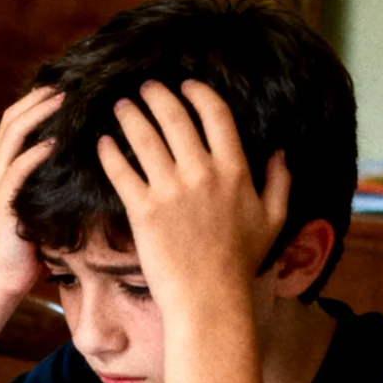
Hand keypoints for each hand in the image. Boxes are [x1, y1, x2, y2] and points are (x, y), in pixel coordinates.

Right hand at [0, 87, 61, 297]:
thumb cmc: (26, 245)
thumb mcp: (41, 203)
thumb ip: (53, 180)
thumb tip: (91, 162)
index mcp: (2, 166)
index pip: (16, 119)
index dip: (38, 98)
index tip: (68, 85)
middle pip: (13, 117)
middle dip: (40, 97)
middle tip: (70, 82)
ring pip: (13, 133)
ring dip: (39, 113)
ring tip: (64, 99)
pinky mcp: (3, 199)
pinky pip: (19, 167)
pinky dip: (36, 150)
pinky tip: (56, 140)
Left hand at [97, 80, 288, 312]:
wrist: (209, 298)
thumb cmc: (240, 261)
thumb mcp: (273, 219)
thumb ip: (279, 182)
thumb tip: (280, 152)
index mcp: (236, 171)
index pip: (216, 115)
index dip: (198, 94)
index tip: (185, 84)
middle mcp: (203, 174)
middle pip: (175, 118)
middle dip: (156, 96)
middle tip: (143, 87)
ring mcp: (171, 191)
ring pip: (144, 138)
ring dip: (130, 116)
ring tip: (119, 106)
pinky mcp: (143, 211)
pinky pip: (121, 171)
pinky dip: (109, 153)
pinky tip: (101, 142)